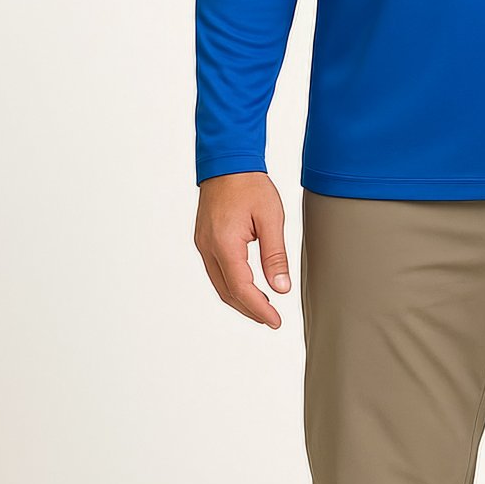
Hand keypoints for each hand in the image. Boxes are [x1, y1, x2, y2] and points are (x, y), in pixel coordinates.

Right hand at [194, 171, 294, 329]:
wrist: (227, 162)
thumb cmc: (250, 185)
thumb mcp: (271, 217)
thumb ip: (275, 255)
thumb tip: (281, 288)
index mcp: (224, 244)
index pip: (242, 289)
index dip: (259, 309)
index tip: (276, 321)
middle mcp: (208, 248)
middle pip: (227, 292)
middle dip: (250, 309)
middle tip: (272, 320)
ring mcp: (203, 245)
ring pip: (220, 284)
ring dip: (240, 299)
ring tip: (263, 307)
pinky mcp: (204, 240)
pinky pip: (216, 271)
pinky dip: (232, 284)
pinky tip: (248, 286)